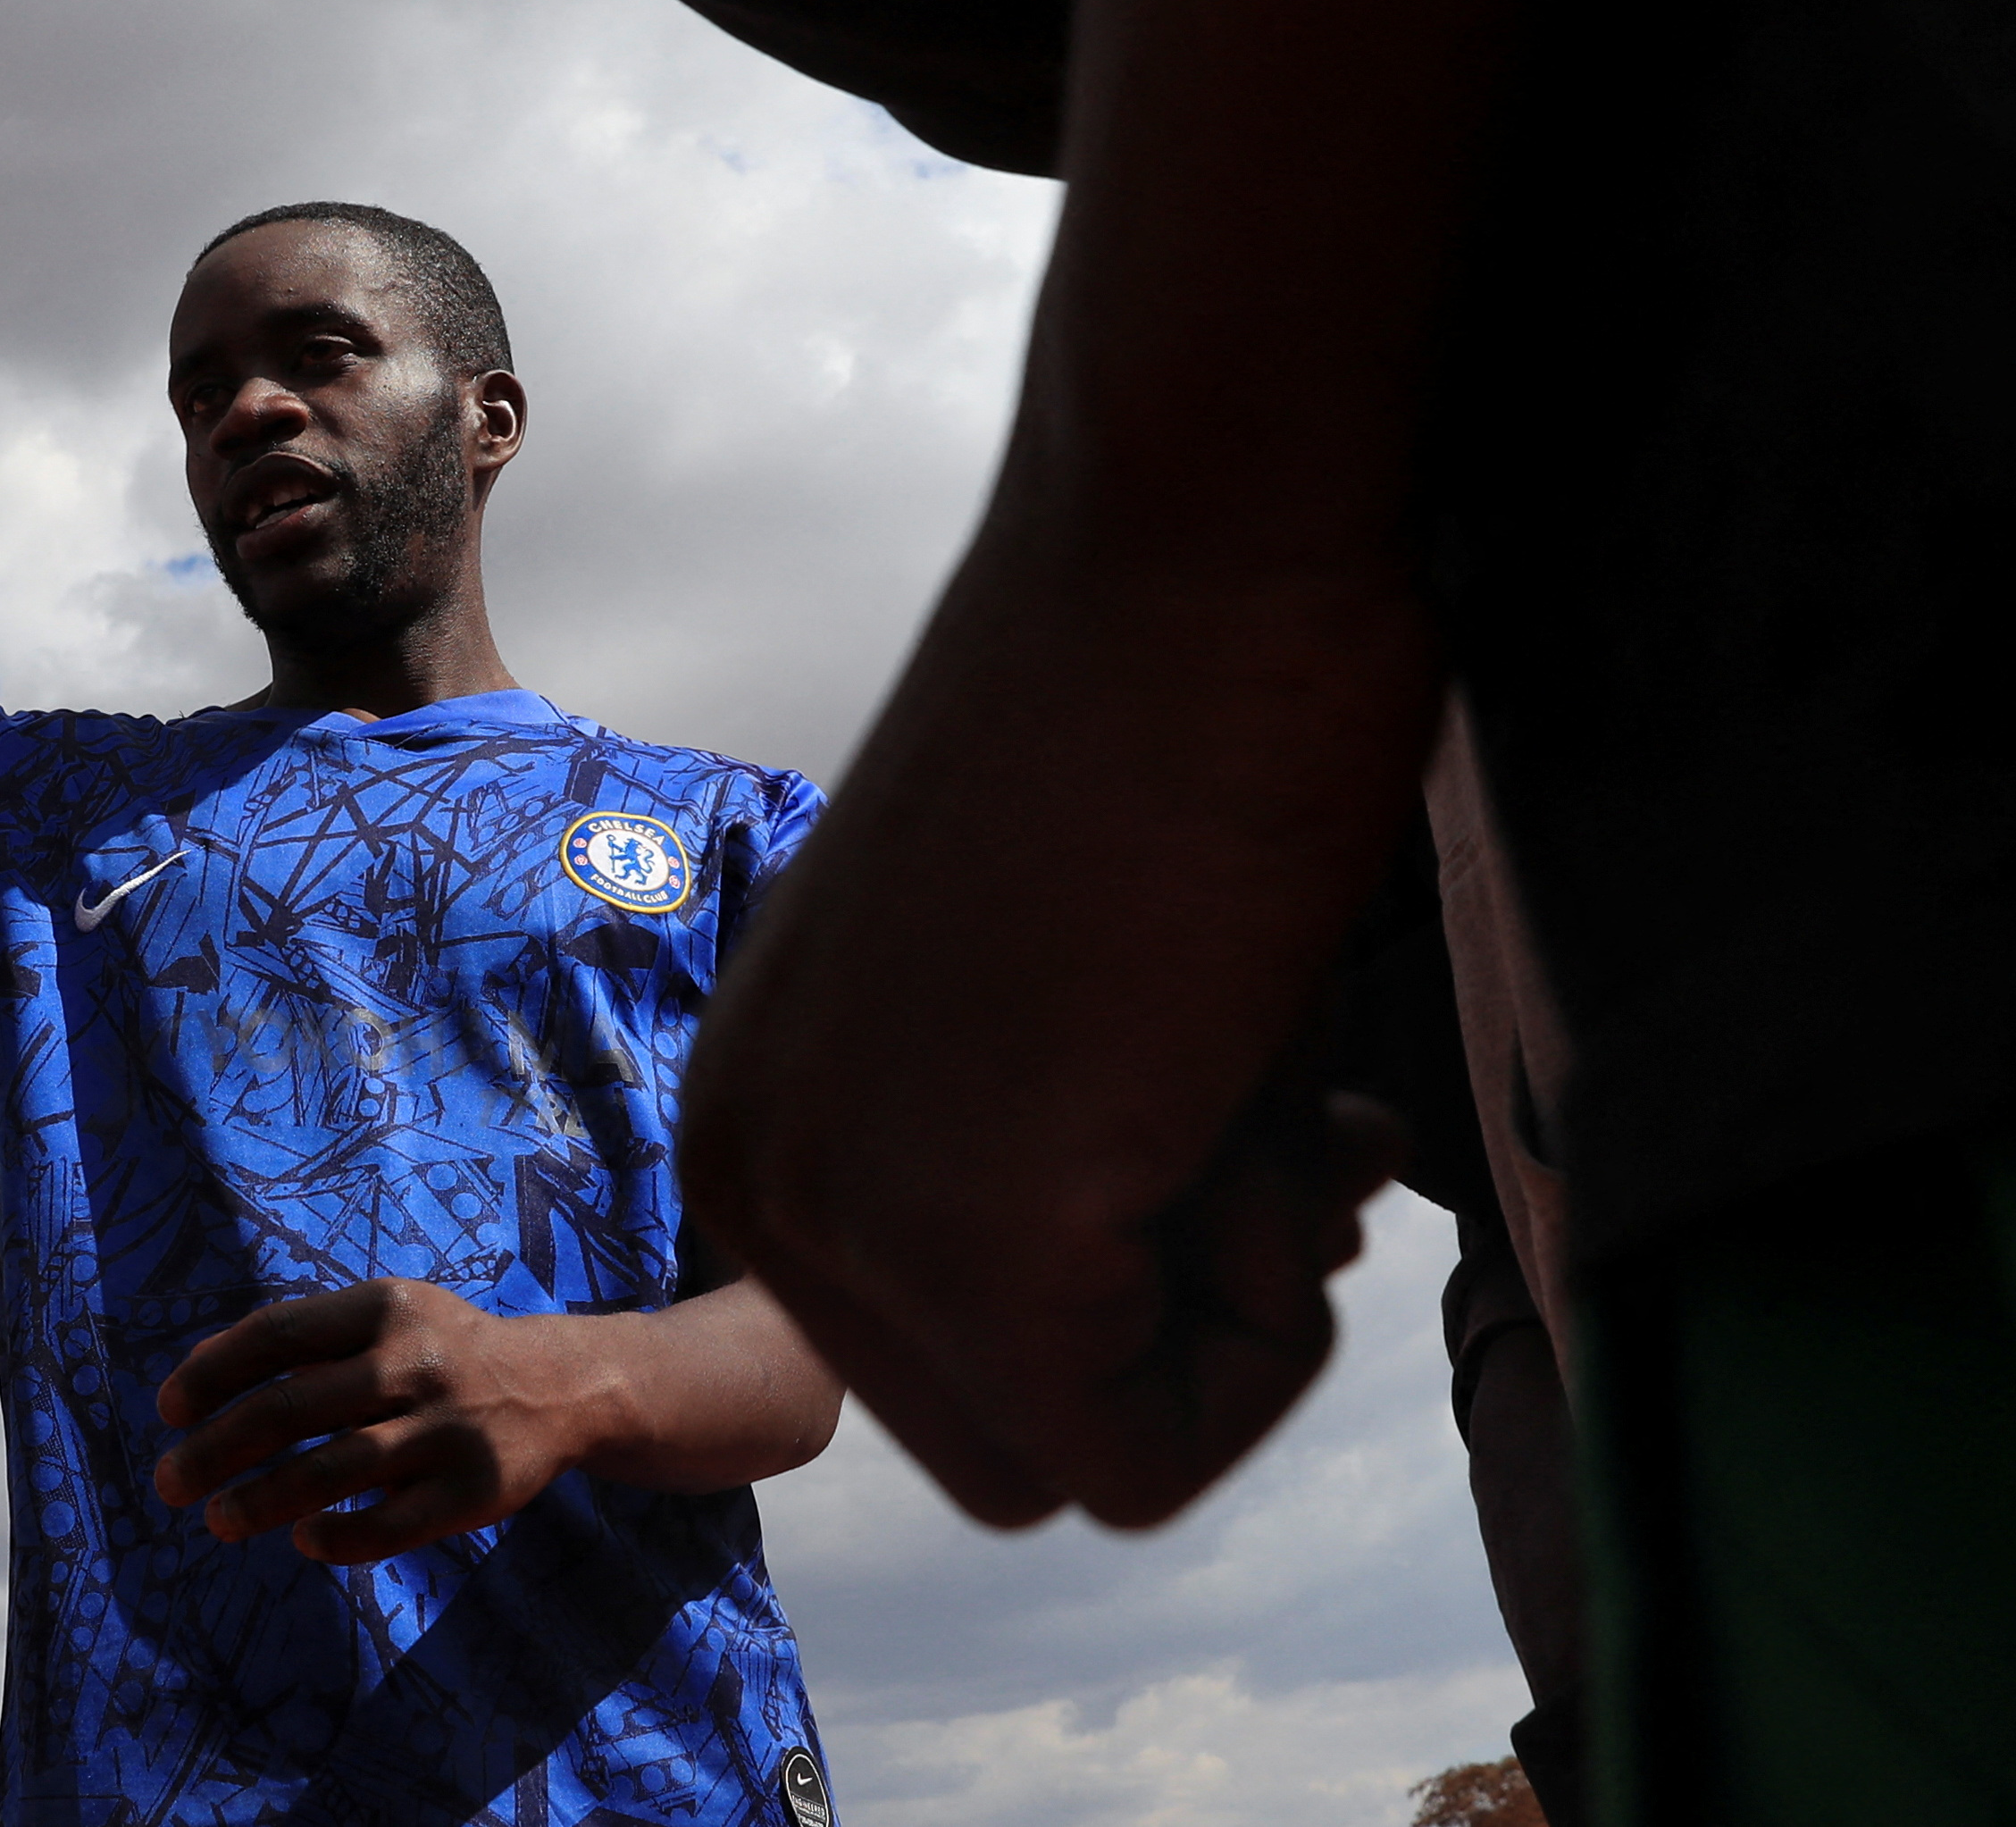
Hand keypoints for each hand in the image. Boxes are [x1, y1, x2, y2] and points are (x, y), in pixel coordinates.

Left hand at [151, 1280, 614, 1562]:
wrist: (557, 1388)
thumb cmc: (440, 1351)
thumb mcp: (385, 1316)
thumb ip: (306, 1340)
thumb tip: (201, 1375)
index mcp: (382, 1308)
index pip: (275, 1335)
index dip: (211, 1373)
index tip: (167, 1410)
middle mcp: (412, 1363)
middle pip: (290, 1408)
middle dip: (215, 1448)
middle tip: (169, 1482)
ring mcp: (444, 1430)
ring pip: (331, 1471)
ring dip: (260, 1500)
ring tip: (217, 1519)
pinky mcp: (471, 1492)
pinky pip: (388, 1526)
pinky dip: (337, 1537)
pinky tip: (303, 1541)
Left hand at [675, 534, 1427, 1529]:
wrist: (1195, 549)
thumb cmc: (1158, 727)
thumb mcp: (1031, 988)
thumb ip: (1036, 1151)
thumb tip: (1146, 1301)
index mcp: (758, 1109)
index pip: (951, 1361)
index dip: (1131, 1277)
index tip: (1201, 1091)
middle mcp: (751, 1173)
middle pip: (1003, 1441)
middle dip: (1172, 1321)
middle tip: (1248, 1107)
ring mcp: (838, 1214)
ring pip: (1077, 1466)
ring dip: (1227, 1311)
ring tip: (1235, 1072)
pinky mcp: (962, 1238)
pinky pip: (1139, 1464)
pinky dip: (1263, 1335)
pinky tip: (1253, 1105)